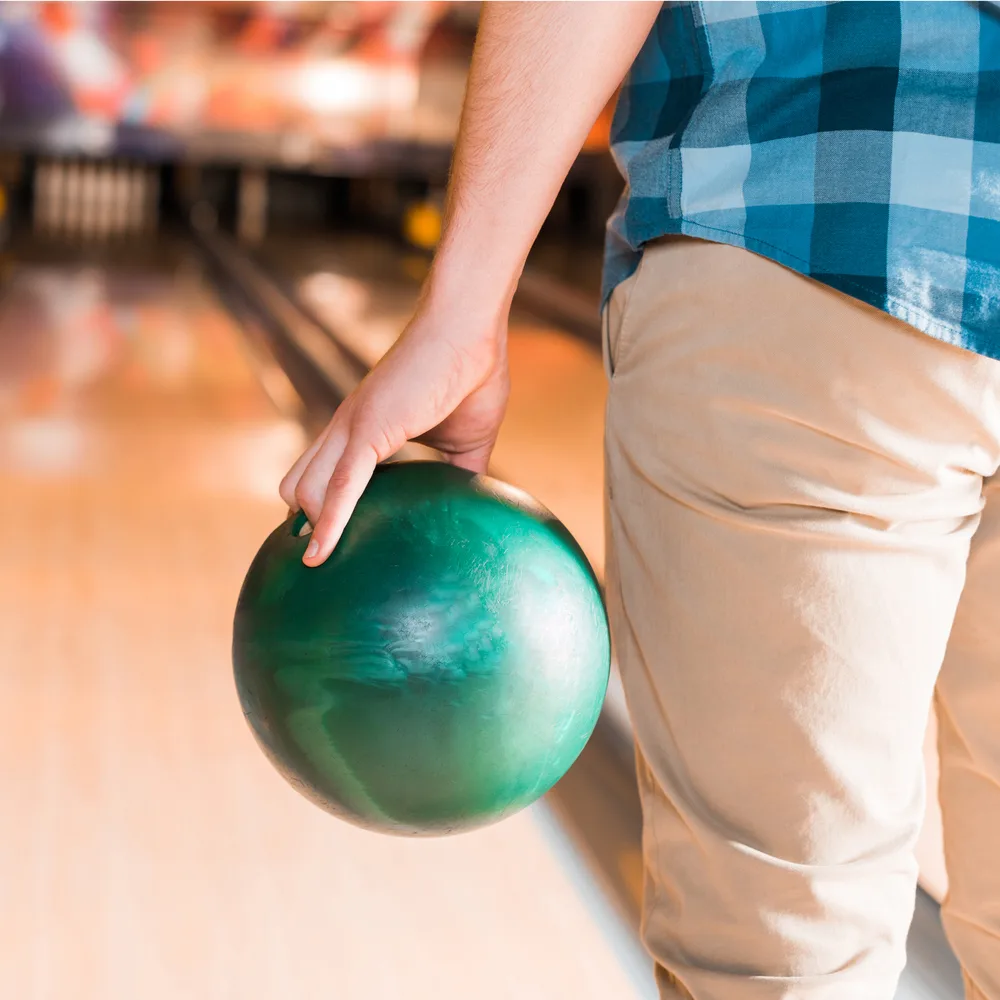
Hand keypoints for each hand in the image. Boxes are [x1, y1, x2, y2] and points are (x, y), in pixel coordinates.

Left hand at [279, 297, 509, 565]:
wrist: (472, 334)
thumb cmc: (472, 376)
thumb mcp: (466, 440)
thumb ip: (460, 474)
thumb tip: (474, 506)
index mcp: (364, 426)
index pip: (322, 471)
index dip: (319, 505)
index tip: (323, 539)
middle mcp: (345, 428)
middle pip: (297, 483)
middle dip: (302, 522)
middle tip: (319, 559)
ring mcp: (350, 428)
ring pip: (304, 489)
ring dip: (311, 528)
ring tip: (318, 567)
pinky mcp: (366, 431)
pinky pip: (339, 486)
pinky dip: (328, 523)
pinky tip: (319, 555)